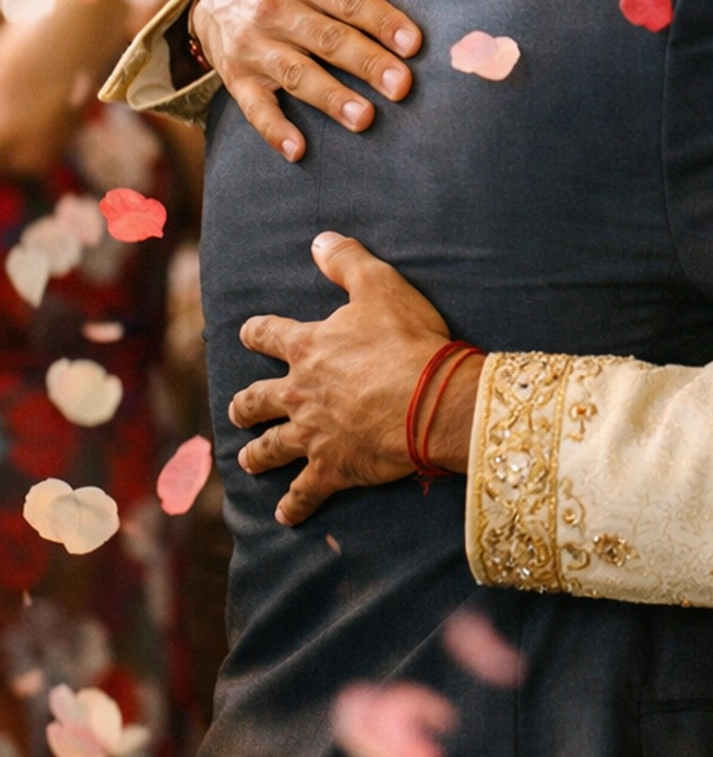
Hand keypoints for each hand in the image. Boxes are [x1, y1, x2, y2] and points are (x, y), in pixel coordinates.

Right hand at [189, 0, 421, 159]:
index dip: (381, 20)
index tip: (413, 43)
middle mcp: (275, 10)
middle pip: (328, 40)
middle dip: (367, 63)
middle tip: (403, 86)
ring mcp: (255, 47)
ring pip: (297, 75)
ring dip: (330, 98)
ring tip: (365, 119)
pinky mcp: (238, 78)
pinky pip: (255, 108)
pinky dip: (274, 131)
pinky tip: (298, 151)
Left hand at [232, 233, 475, 523]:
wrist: (430, 400)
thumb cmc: (407, 340)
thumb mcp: (380, 285)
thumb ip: (346, 261)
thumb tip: (319, 239)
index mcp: (307, 348)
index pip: (268, 335)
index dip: (256, 332)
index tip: (248, 333)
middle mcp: (298, 393)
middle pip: (256, 400)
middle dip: (246, 406)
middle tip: (239, 410)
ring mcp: (312, 435)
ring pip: (270, 449)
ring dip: (258, 455)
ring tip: (248, 461)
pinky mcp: (332, 468)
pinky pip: (305, 493)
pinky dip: (294, 506)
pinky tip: (284, 517)